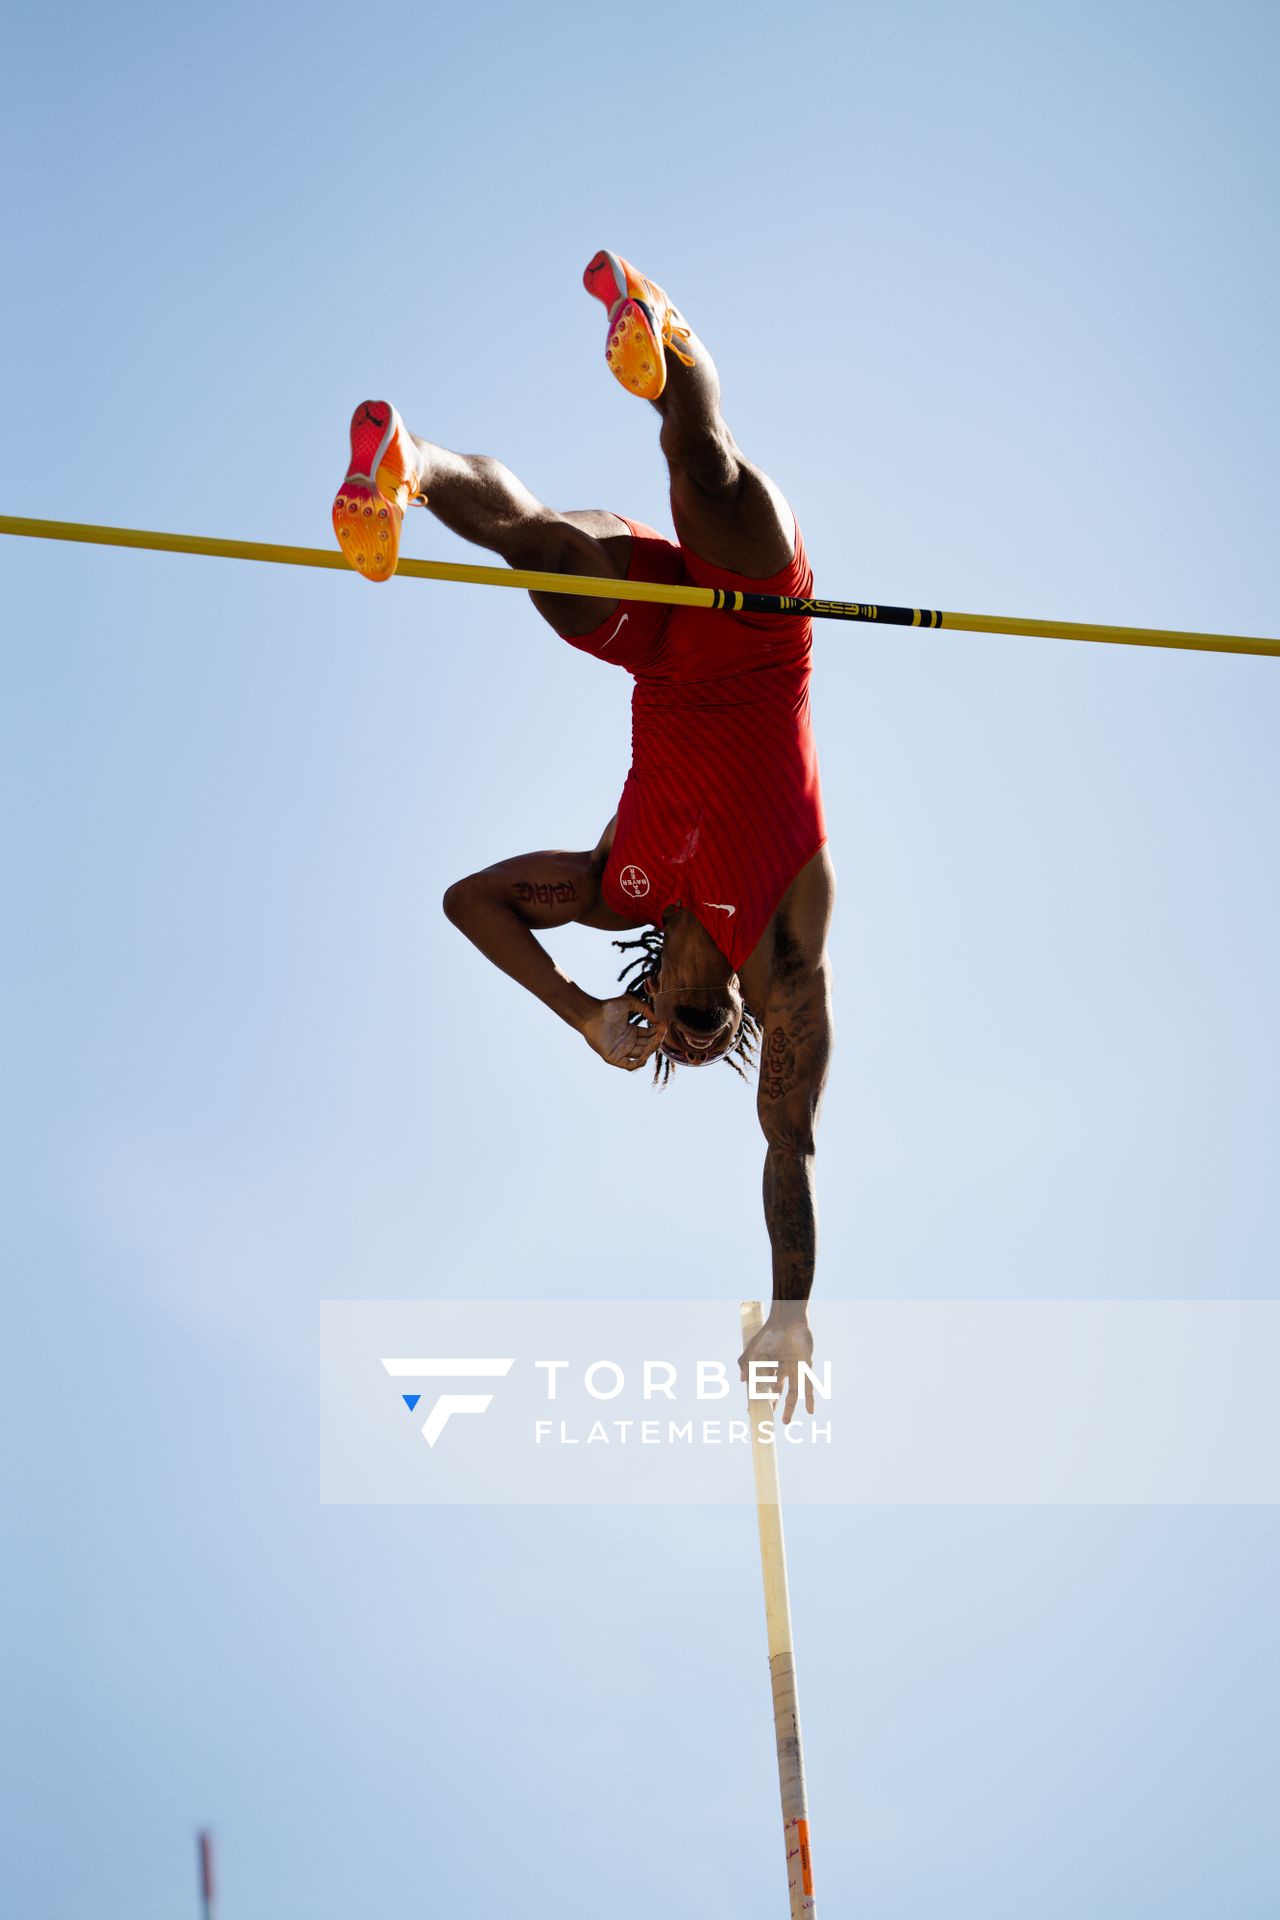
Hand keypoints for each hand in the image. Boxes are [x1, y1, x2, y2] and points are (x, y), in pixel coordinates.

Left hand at [580, 994, 661, 1071]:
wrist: (591, 1014)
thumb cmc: (608, 1007)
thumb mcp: (629, 1003)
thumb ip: (644, 1008)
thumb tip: (657, 1020)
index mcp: (631, 1032)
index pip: (649, 1035)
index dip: (658, 1032)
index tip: (664, 1025)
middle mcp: (628, 1042)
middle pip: (648, 1046)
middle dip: (657, 1039)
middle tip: (662, 1031)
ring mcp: (621, 1051)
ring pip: (642, 1055)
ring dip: (651, 1049)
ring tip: (656, 1039)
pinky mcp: (614, 1058)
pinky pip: (630, 1065)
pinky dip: (639, 1062)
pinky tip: (646, 1053)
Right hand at [739, 1305, 814, 1423]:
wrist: (788, 1320)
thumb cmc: (769, 1333)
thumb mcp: (753, 1349)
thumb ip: (746, 1363)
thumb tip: (743, 1381)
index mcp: (768, 1364)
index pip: (762, 1385)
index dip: (757, 1397)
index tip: (752, 1410)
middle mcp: (781, 1368)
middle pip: (776, 1391)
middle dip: (772, 1404)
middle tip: (768, 1418)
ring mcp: (794, 1369)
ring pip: (793, 1393)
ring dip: (790, 1408)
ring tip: (785, 1422)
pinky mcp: (806, 1367)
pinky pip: (809, 1386)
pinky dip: (810, 1399)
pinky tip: (811, 1412)